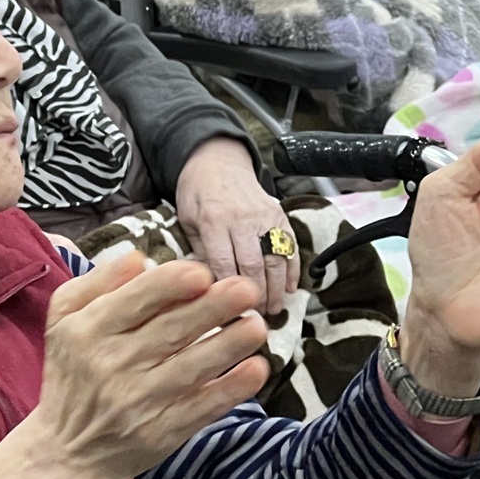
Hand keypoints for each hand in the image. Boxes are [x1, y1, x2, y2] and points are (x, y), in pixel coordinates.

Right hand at [0, 254, 269, 478]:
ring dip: (229, 345)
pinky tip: (256, 369)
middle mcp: (110, 365)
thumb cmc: (73, 372)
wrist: (67, 450)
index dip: (172, 284)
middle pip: (170, 330)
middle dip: (213, 307)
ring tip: (257, 325)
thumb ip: (97, 282)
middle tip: (248, 289)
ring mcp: (137, 402)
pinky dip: (230, 389)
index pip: (135, 300)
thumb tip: (141, 258)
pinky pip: (201, 408)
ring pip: (191, 368)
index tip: (203, 272)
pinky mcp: (161, 433)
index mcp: (87, 330)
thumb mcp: (64, 319)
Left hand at [176, 138, 298, 314]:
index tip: (231, 313)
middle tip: (258, 317)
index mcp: (214, 221)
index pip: (225, 263)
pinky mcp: (279, 214)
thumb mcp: (187, 220)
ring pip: (275, 258)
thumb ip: (200, 250)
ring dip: (277, 288)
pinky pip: (290, 245)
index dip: (230, 291)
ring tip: (275, 309)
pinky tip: (291, 287)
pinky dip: (292, 268)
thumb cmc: (197, 194)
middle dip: (258, 295)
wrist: (217, 161)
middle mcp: (242, 219)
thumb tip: (211, 286)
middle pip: (254, 264)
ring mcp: (264, 216)